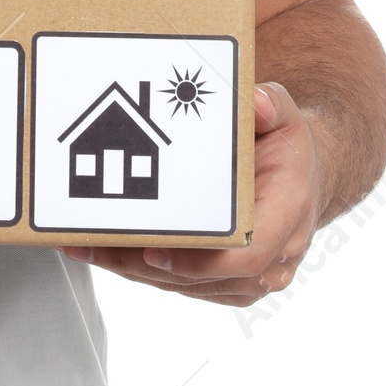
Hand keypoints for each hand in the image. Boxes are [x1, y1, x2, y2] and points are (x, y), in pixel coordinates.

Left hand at [61, 82, 323, 305]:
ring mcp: (249, 276)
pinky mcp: (225, 281)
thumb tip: (255, 101)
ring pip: (184, 285)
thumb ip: (270, 106)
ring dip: (133, 269)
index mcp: (287, 216)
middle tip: (97, 243)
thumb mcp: (285, 116)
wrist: (299, 177)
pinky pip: (180, 283)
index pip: (246, 256)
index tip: (156, 252)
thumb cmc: (286, 150)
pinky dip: (140, 269)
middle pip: (202, 277)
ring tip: (87, 244)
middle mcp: (273, 255)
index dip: (199, 261)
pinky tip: (105, 250)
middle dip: (143, 264)